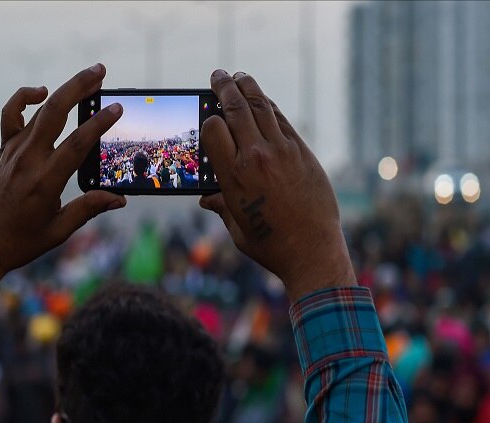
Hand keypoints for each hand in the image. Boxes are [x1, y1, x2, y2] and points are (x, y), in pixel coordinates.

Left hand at [0, 64, 125, 307]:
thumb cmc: (19, 243)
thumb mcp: (58, 231)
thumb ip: (88, 209)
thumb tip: (119, 199)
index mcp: (44, 183)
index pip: (76, 144)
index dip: (99, 124)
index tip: (117, 109)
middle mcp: (26, 162)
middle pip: (55, 113)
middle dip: (79, 88)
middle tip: (100, 71)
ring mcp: (11, 154)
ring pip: (37, 111)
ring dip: (61, 90)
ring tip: (84, 78)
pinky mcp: (1, 153)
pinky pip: (11, 117)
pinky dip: (24, 100)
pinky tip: (41, 94)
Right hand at [199, 70, 355, 301]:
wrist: (312, 251)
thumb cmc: (269, 244)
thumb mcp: (236, 226)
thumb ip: (221, 206)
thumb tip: (206, 199)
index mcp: (233, 176)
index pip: (213, 129)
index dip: (208, 119)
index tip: (207, 118)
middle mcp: (256, 157)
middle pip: (236, 109)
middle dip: (224, 88)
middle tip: (217, 75)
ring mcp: (282, 151)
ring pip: (261, 107)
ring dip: (248, 88)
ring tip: (239, 77)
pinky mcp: (302, 153)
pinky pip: (282, 121)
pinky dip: (270, 107)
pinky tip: (263, 101)